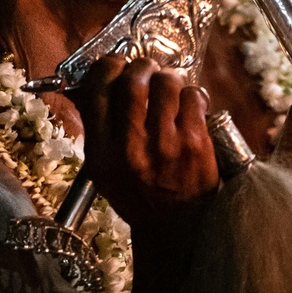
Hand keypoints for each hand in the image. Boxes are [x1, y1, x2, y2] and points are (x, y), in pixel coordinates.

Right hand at [72, 56, 218, 229]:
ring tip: (170, 86)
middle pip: (133, 81)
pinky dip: (192, 94)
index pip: (98, 92)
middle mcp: (131, 148)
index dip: (108, 67)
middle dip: (142, 66)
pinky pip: (194, 97)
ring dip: (169, 77)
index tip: (117, 63)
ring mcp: (166, 145)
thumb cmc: (138, 195)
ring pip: (167, 83)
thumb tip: (95, 83)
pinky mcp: (196, 144)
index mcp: (102, 153)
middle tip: (147, 68)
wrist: (175, 229)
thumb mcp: (105, 170)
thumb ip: (99, 129)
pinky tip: (190, 104)